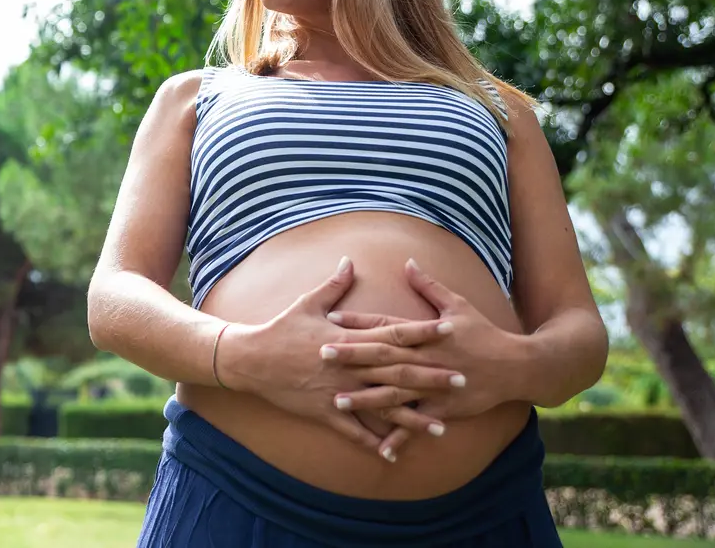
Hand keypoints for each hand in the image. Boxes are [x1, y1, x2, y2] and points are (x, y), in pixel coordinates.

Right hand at [217, 256, 458, 455]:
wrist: (251, 360)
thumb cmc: (281, 328)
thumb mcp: (308, 303)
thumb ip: (334, 285)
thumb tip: (349, 261)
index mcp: (348, 339)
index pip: (394, 333)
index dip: (423, 331)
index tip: (449, 329)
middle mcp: (349, 367)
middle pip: (398, 371)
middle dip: (431, 376)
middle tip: (463, 379)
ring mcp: (339, 392)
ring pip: (384, 406)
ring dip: (413, 417)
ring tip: (442, 426)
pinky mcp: (326, 412)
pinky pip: (354, 431)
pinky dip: (374, 443)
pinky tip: (393, 453)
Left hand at [323, 258, 525, 460]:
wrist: (516, 366)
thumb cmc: (483, 332)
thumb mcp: (457, 304)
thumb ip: (429, 285)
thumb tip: (408, 262)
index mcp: (425, 334)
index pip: (386, 325)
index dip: (359, 322)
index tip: (332, 318)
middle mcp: (426, 359)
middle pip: (383, 358)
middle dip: (352, 356)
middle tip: (321, 354)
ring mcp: (433, 386)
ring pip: (394, 393)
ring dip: (366, 398)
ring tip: (338, 401)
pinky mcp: (443, 409)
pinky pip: (418, 425)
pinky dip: (401, 437)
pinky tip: (381, 449)